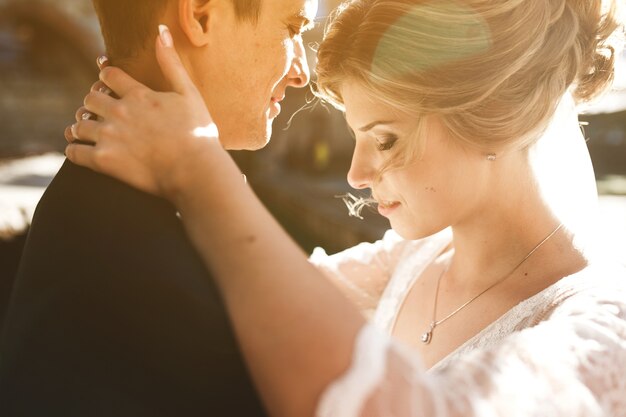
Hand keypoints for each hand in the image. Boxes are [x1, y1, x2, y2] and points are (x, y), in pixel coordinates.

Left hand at [65, 25, 219, 197]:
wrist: (195, 170)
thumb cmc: (197, 134)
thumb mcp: (190, 94)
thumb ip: (172, 63)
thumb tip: (160, 32)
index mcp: (138, 95)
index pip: (108, 77)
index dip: (105, 78)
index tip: (106, 84)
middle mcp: (119, 112)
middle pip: (90, 99)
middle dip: (93, 103)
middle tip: (98, 111)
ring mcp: (110, 136)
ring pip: (79, 125)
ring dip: (81, 126)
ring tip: (85, 131)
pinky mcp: (104, 161)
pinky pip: (75, 152)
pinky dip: (74, 150)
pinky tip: (80, 150)